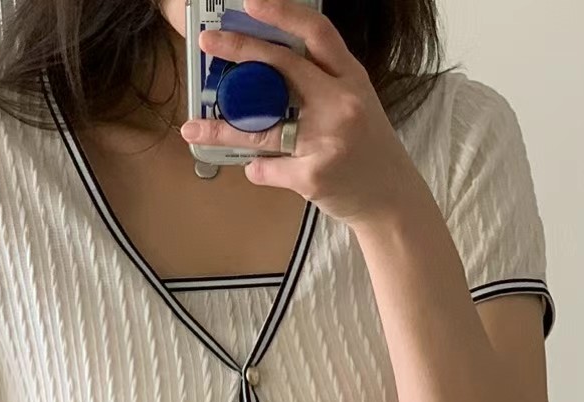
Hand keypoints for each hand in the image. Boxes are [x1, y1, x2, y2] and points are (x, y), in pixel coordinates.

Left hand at [178, 0, 413, 226]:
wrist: (391, 200)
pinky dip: (256, 170)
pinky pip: (268, 168)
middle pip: (282, 67)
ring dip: (221, 129)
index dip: (282, 13)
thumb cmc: (367, 150)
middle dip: (240, 51)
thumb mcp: (356, 104)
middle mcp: (341, 102)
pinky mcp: (314, 175)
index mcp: (351, 78)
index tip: (249, 3)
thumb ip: (322, 84)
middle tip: (208, 43)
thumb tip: (267, 74)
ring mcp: (327, 139)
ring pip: (261, 128)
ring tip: (192, 128)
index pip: (317, 33)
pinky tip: (256, 169)